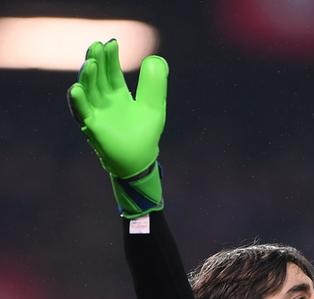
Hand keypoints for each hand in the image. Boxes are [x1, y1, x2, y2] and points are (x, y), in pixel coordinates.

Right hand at [68, 40, 168, 217]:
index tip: (112, 43)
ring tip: (89, 63)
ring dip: (86, 77)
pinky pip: (82, 113)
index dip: (110, 57)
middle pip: (97, 76)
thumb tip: (156, 59)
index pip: (111, 70)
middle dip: (96, 61)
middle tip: (98, 45)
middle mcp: (104, 101)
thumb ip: (155, 84)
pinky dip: (78, 102)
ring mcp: (97, 113)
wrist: (140, 161)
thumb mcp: (154, 106)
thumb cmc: (145, 134)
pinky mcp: (93, 128)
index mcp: (118, 94)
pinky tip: (76, 89)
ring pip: (87, 91)